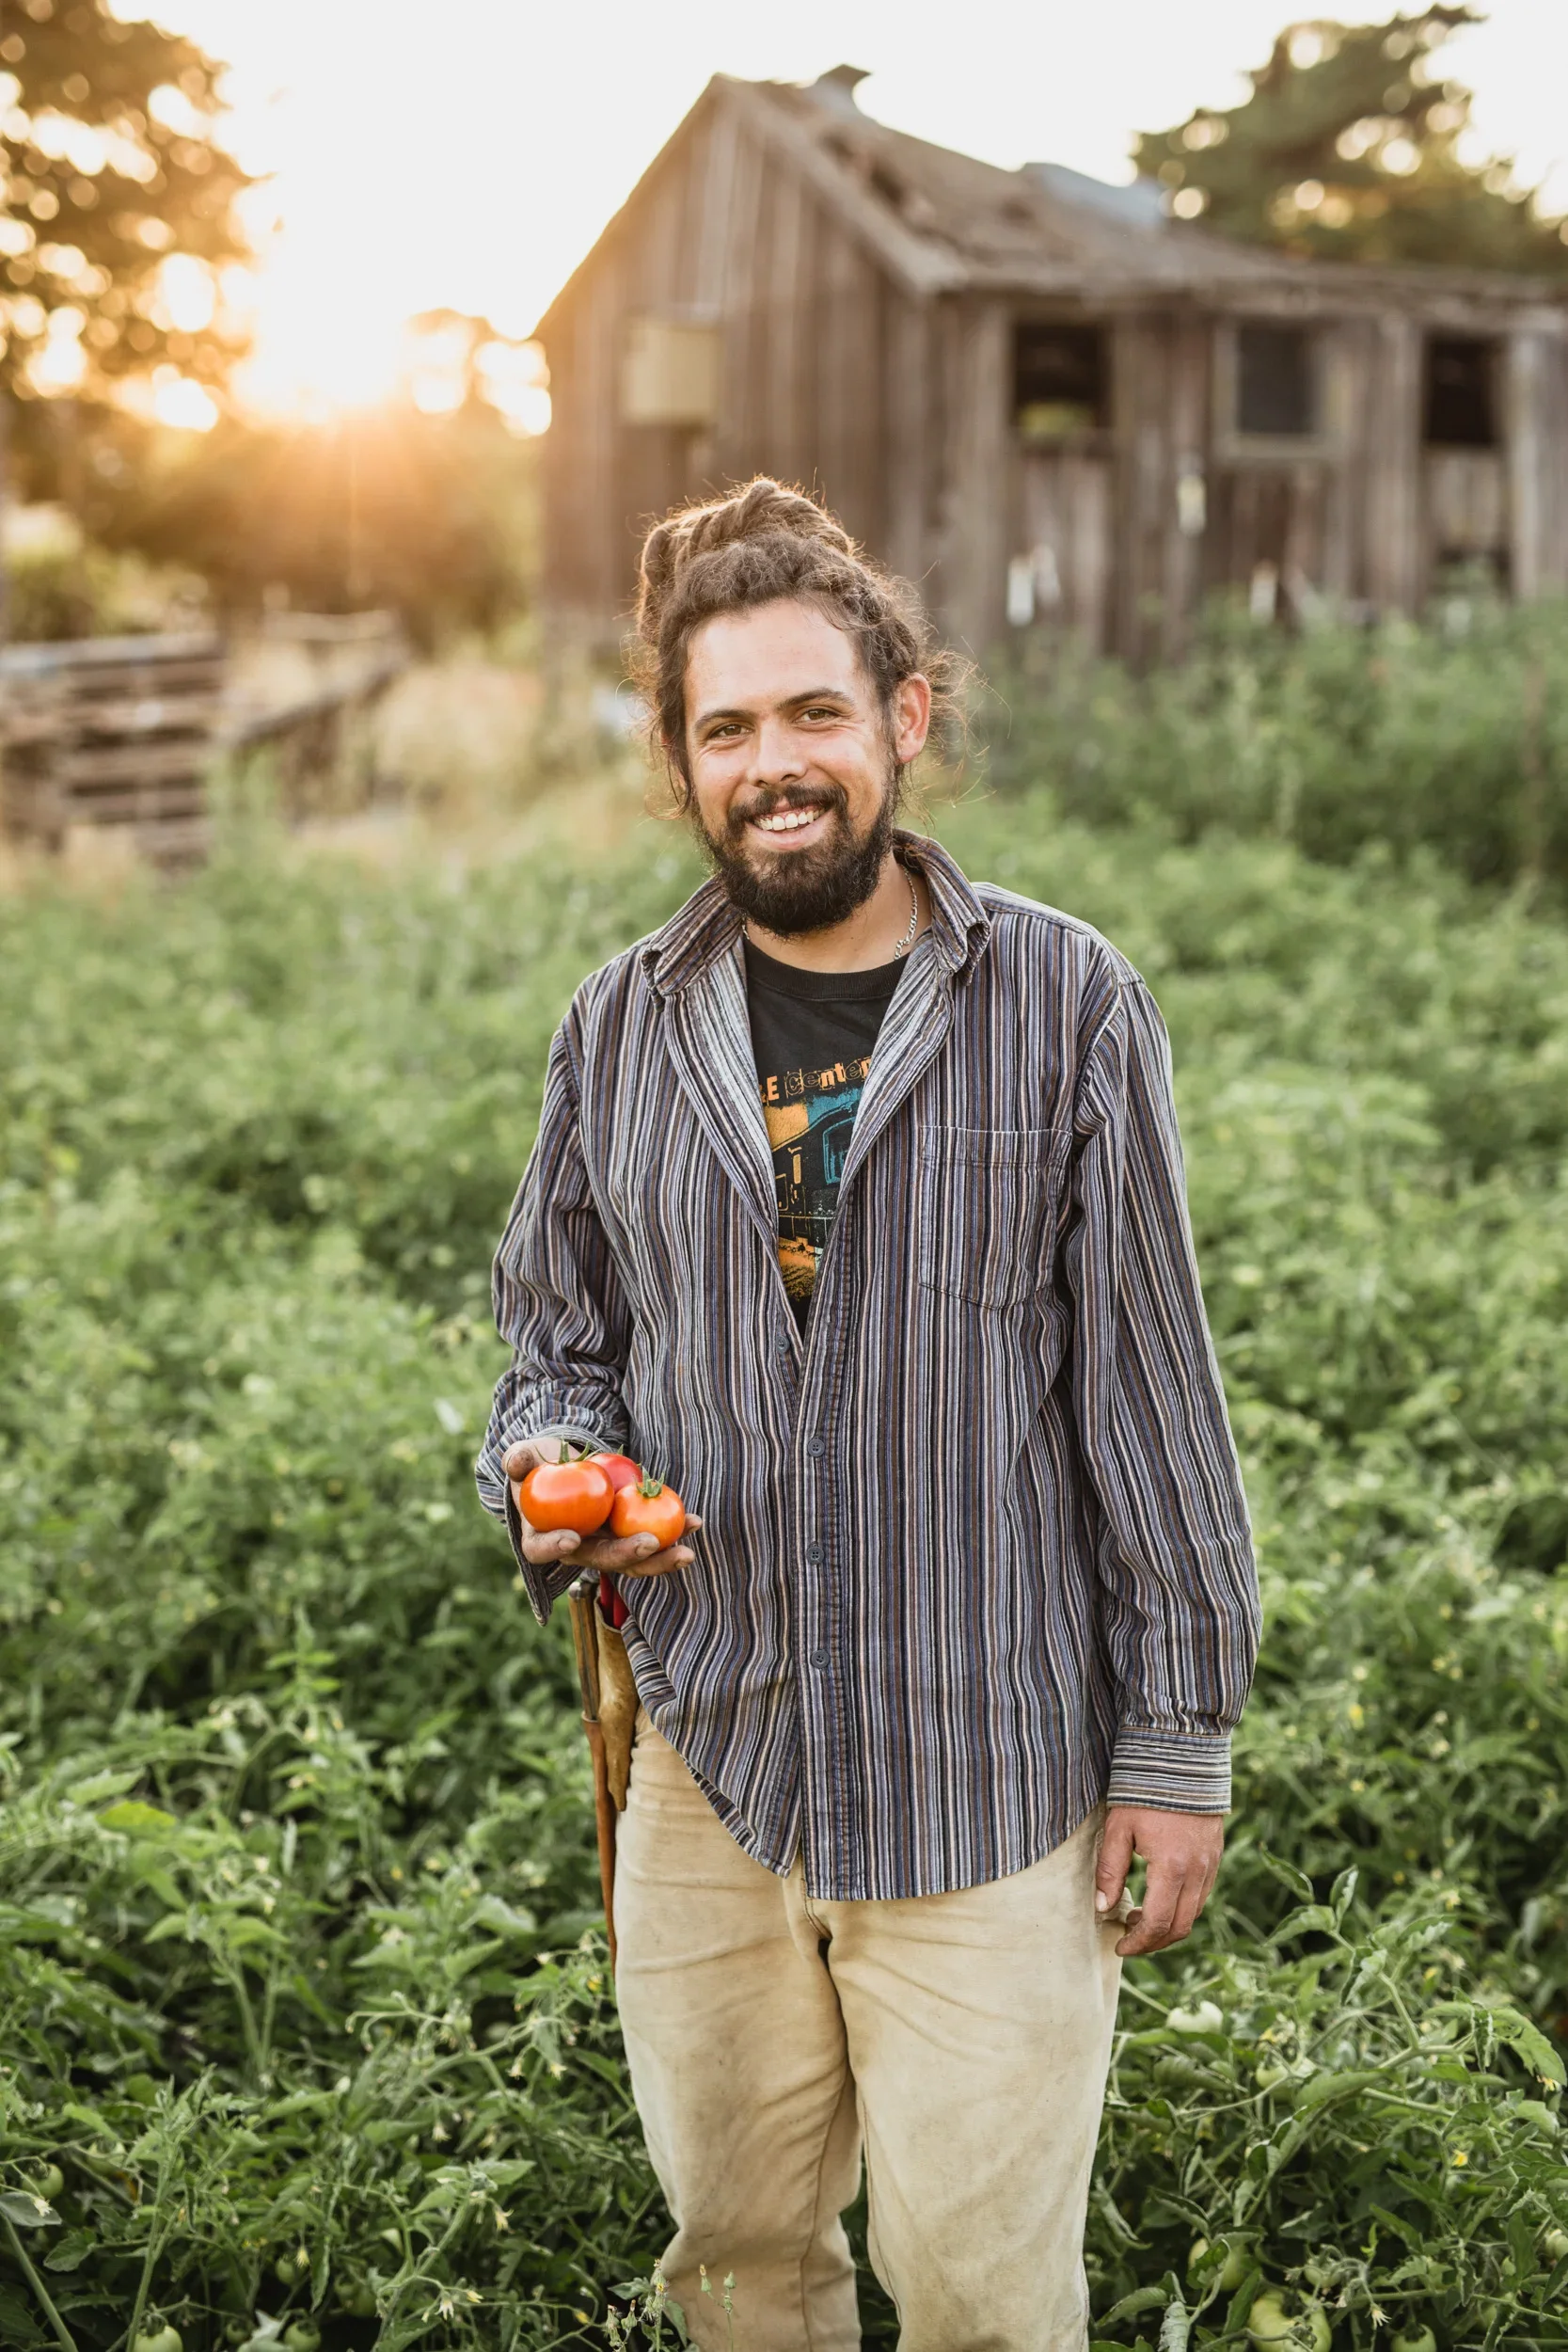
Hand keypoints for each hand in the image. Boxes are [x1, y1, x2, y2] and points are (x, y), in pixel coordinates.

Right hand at [502, 1438, 700, 1579]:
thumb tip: (518, 1461)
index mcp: (542, 1537)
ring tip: (686, 1551)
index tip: (571, 1537)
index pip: (543, 1549)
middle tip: (649, 1543)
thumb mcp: (525, 1457)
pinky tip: (694, 1522)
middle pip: (600, 1562)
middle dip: (627, 1557)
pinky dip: (674, 1532)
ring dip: (660, 1558)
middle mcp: (577, 1550)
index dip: (554, 1547)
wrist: (566, 1467)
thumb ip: (519, 1460)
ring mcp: (606, 1546)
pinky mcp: (629, 1536)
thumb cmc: (539, 1464)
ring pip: (632, 1561)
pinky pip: (653, 1539)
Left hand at [1096, 1806, 1223, 1957]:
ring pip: (1193, 1913)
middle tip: (1128, 1939)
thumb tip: (1103, 1908)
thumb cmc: (1144, 1791)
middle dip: (1153, 1941)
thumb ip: (1110, 1871)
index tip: (1119, 1946)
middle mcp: (1197, 1872)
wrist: (1182, 1758)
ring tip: (1139, 1918)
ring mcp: (1210, 1864)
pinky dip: (1182, 1907)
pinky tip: (1160, 1898)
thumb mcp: (1119, 1828)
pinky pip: (1202, 1895)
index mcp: (1172, 1868)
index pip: (1158, 1923)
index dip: (1138, 1942)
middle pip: (1180, 1927)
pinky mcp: (1215, 1855)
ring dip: (1168, 1926)